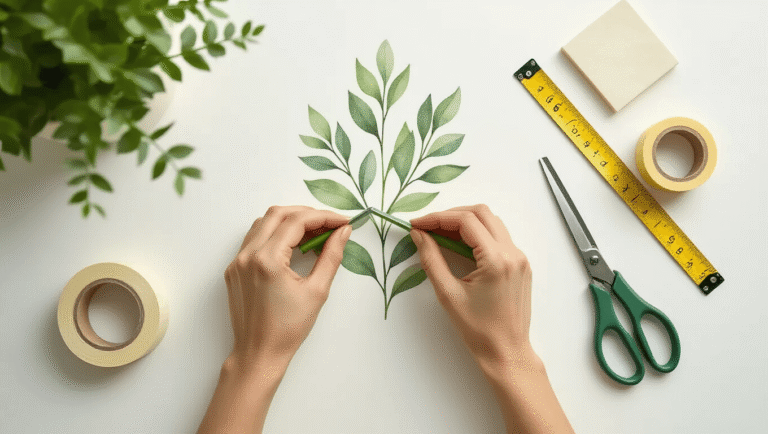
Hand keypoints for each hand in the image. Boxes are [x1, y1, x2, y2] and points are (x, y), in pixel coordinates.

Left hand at [224, 205, 351, 370]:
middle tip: (329, 225)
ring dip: (289, 221)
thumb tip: (343, 232)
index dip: (323, 217)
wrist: (258, 353)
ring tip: (313, 233)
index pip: (297, 222)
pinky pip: (253, 239)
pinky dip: (274, 234)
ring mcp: (237, 261)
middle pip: (278, 214)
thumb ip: (331, 256)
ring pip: (263, 223)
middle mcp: (248, 255)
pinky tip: (291, 245)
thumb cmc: (288, 329)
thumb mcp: (317, 291)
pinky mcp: (234, 269)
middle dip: (307, 214)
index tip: (343, 222)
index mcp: (267, 260)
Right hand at [409, 204, 538, 373]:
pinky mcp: (521, 265)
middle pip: (481, 213)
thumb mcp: (448, 294)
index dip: (437, 218)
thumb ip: (431, 259)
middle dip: (451, 215)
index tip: (416, 224)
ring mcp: (520, 258)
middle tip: (427, 227)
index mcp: (497, 260)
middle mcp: (513, 253)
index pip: (466, 221)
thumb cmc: (478, 330)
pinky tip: (460, 246)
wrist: (506, 352)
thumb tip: (419, 235)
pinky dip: (478, 235)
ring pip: (491, 222)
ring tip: (440, 235)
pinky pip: (499, 237)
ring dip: (465, 222)